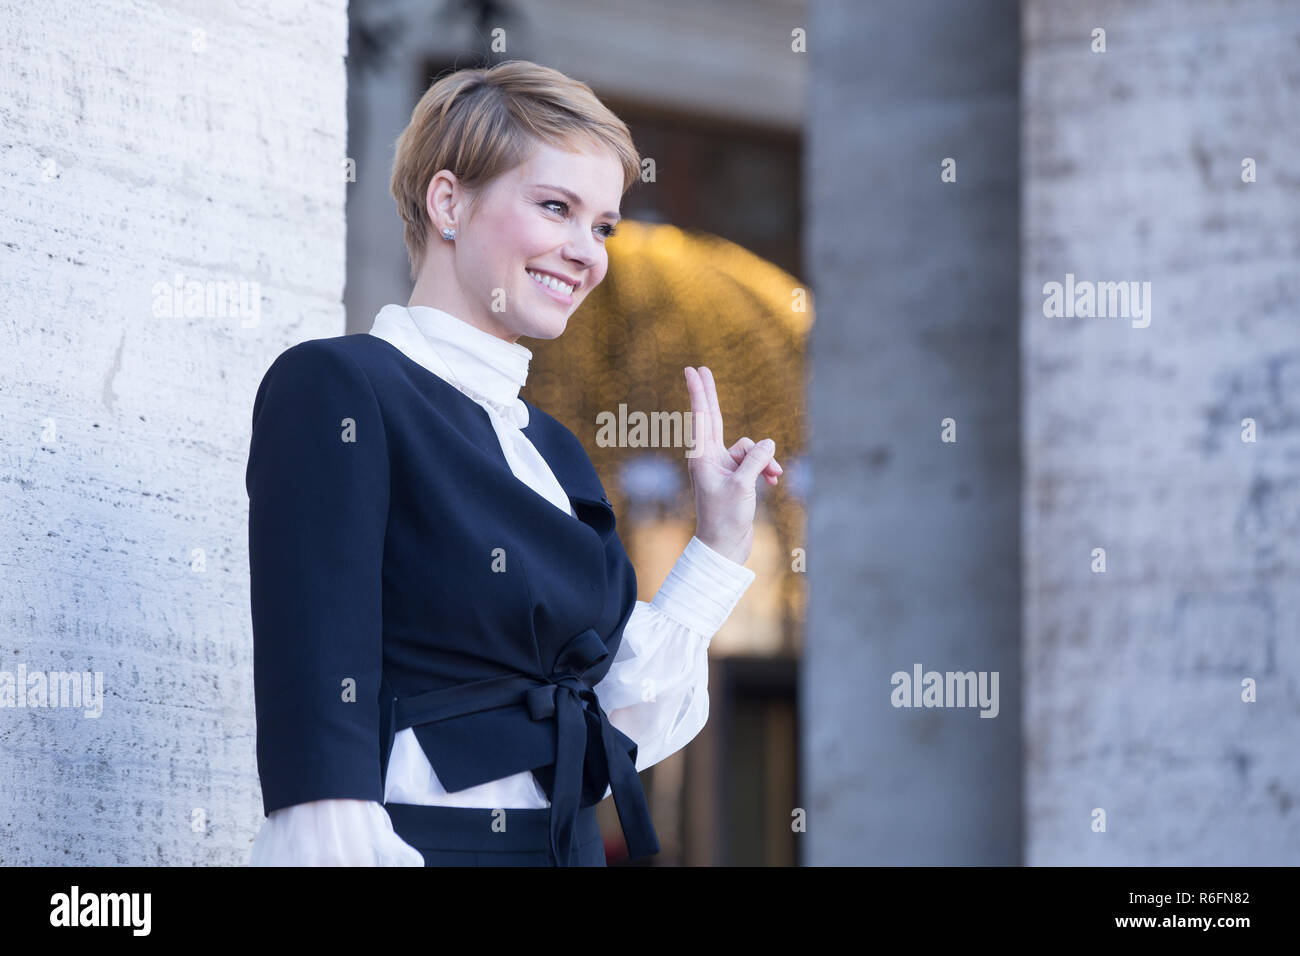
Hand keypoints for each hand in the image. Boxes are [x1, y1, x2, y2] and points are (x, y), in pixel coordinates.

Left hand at [683, 366, 781, 565]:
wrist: (724, 547)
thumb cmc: (726, 518)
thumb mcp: (743, 485)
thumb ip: (756, 460)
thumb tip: (768, 443)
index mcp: (703, 457)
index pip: (702, 417)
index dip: (699, 392)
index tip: (692, 371)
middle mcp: (711, 458)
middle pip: (713, 418)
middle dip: (710, 395)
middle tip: (701, 369)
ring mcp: (724, 468)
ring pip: (749, 448)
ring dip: (764, 460)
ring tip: (771, 478)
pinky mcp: (736, 478)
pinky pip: (755, 462)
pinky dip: (765, 469)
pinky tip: (773, 482)